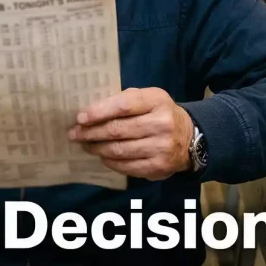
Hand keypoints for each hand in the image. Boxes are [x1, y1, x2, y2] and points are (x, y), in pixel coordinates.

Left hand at [68, 87, 193, 180]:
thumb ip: (123, 101)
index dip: (99, 112)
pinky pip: (127, 166)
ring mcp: (161, 147)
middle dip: (91, 132)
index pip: (124, 105)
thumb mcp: (147, 98)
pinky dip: (110, 161)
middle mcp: (161, 124)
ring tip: (85, 145)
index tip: (80, 117)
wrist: (190, 137)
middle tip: (74, 134)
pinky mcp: (159, 167)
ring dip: (97, 148)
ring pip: (119, 150)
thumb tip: (89, 113)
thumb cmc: (159, 113)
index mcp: (157, 100)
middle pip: (118, 130)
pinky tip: (102, 156)